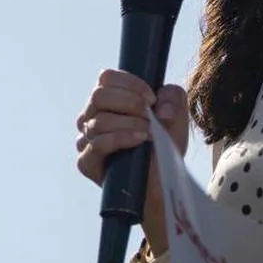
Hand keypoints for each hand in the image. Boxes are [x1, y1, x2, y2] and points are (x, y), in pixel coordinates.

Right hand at [74, 70, 188, 248]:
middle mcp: (91, 118)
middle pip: (98, 95)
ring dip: (129, 123)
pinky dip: (120, 138)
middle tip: (150, 114)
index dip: (129, 83)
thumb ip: (173, 97)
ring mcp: (86, 141)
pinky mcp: (86, 162)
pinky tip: (139, 140)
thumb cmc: (164, 147)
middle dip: (129, 102)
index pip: (106, 78)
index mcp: (108, 102)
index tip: (152, 98)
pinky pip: (96, 145)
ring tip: (149, 132)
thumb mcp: (176, 116)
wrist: (164, 184)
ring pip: (98, 120)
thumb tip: (160, 104)